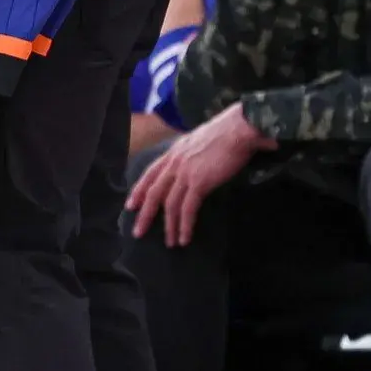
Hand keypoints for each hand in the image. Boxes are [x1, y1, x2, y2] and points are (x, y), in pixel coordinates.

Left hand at [125, 103, 276, 246]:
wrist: (239, 128)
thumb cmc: (227, 131)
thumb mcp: (199, 140)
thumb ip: (192, 153)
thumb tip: (194, 162)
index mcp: (174, 152)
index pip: (150, 173)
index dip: (139, 190)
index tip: (131, 205)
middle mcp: (175, 162)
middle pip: (154, 192)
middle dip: (145, 214)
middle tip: (138, 232)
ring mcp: (185, 172)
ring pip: (170, 204)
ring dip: (169, 226)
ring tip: (170, 242)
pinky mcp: (199, 182)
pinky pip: (187, 209)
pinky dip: (185, 225)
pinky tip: (185, 238)